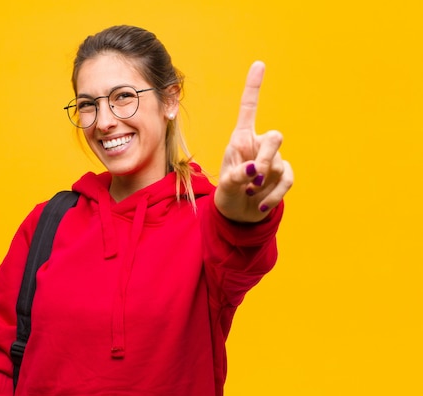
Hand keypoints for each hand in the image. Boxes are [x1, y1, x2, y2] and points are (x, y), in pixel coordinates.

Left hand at [214, 61, 293, 222]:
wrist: (238, 214)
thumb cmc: (228, 194)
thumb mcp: (226, 186)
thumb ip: (238, 176)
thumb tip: (256, 169)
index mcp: (241, 139)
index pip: (249, 109)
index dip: (254, 87)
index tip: (259, 64)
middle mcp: (258, 145)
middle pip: (275, 138)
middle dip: (267, 159)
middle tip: (255, 178)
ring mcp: (274, 160)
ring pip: (279, 164)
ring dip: (263, 184)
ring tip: (248, 195)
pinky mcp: (284, 176)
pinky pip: (286, 181)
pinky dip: (273, 196)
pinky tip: (260, 205)